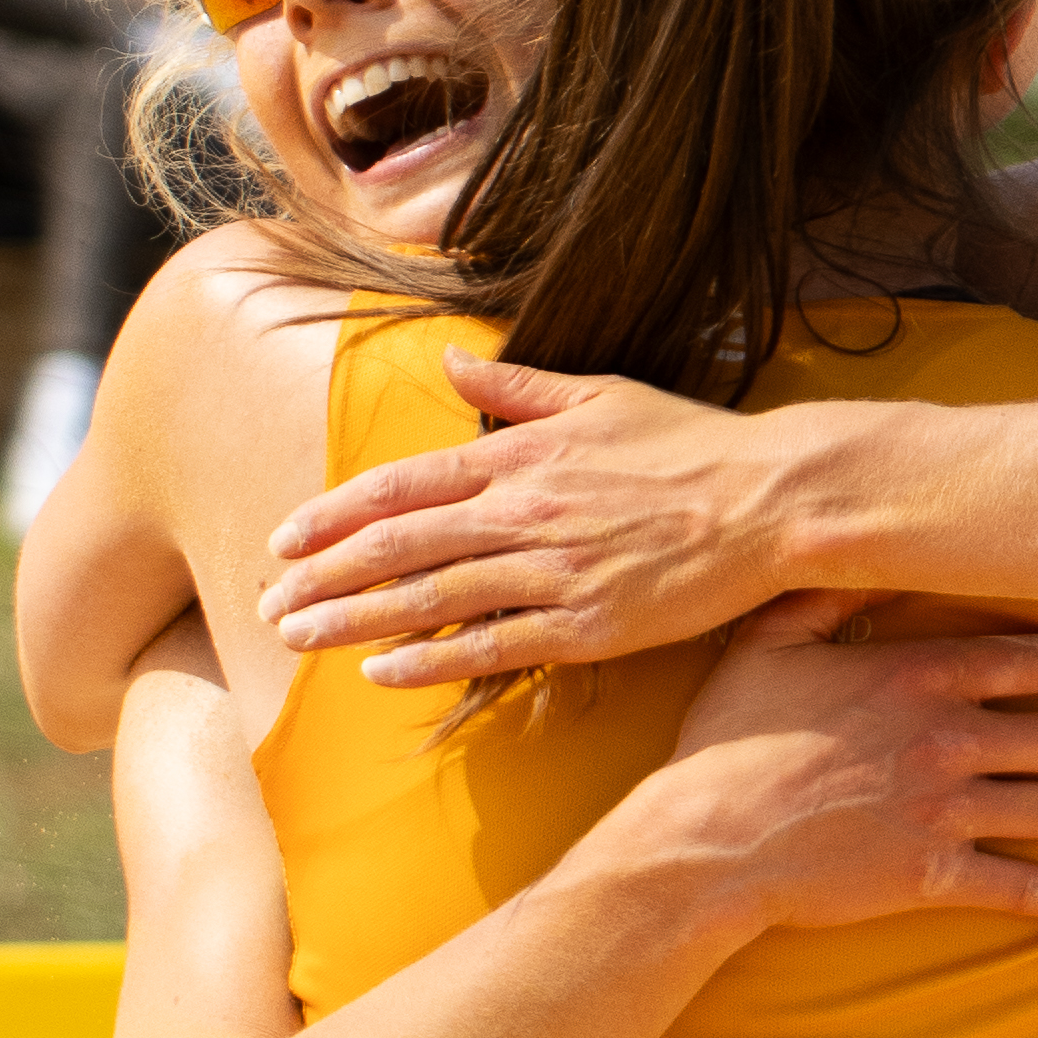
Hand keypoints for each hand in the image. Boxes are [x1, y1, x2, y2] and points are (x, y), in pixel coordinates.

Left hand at [261, 356, 813, 684]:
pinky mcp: (586, 625)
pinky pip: (490, 647)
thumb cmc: (689, 446)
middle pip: (396, 547)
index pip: (402, 487)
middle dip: (322, 576)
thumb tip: (453, 362)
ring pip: (429, 599)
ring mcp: (552, 573)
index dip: (333, 515)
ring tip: (297, 638)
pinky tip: (380, 675)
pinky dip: (429, 660)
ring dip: (352, 621)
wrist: (769, 499)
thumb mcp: (599, 396)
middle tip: (268, 602)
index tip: (284, 538)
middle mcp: (522, 513)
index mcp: (520, 457)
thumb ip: (517, 388)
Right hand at [616, 593, 1037, 937]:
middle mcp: (943, 738)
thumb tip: (858, 545)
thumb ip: (823, 595)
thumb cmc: (725, 742)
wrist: (700, 843)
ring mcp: (941, 809)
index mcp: (914, 676)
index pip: (1030, 658)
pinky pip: (1015, 885)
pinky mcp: (928, 876)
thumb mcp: (765, 645)